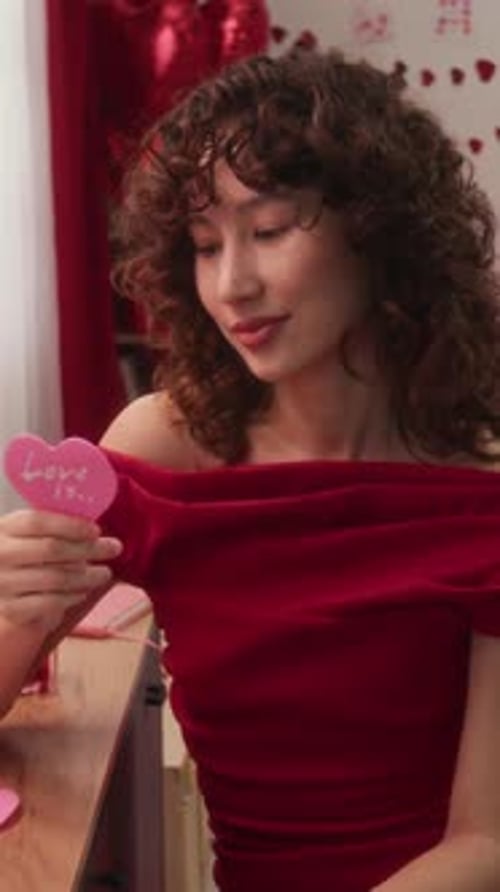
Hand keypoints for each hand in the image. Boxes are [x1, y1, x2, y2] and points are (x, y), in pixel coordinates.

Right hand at [0, 509, 121, 630]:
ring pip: (56, 578)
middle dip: (88, 549)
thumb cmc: (22, 552)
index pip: (38, 522)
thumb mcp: (29, 533)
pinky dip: (72, 597)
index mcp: (4, 528)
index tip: (96, 530)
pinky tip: (83, 591)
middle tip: (114, 548)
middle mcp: (0, 554)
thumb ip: (54, 526)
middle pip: (51, 549)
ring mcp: (3, 583)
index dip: (70, 525)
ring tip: (105, 572)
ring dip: (87, 576)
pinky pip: (50, 603)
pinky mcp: (11, 609)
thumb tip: (94, 530)